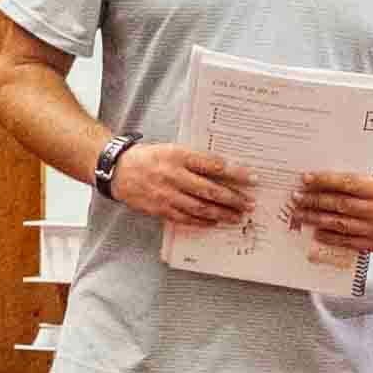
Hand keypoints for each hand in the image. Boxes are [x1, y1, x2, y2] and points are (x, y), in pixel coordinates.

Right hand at [104, 143, 252, 229]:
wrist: (119, 170)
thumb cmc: (150, 157)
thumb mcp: (173, 149)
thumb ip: (196, 159)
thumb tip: (225, 169)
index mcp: (179, 156)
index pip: (214, 166)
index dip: (236, 173)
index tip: (253, 179)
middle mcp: (174, 175)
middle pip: (210, 190)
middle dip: (234, 199)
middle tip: (250, 204)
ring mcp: (167, 194)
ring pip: (200, 207)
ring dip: (222, 214)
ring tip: (237, 217)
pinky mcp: (160, 208)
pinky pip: (186, 218)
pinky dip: (202, 221)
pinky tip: (215, 222)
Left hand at [286, 169, 372, 251]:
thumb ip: (359, 182)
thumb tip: (328, 183)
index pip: (346, 184)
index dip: (324, 181)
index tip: (306, 179)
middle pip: (339, 206)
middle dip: (314, 201)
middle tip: (296, 198)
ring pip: (340, 224)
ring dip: (317, 219)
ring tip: (300, 214)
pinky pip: (350, 242)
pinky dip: (332, 237)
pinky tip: (318, 232)